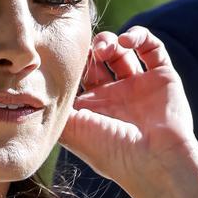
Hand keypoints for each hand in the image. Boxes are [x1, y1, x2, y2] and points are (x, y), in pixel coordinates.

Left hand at [59, 26, 195, 196]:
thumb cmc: (110, 150)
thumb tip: (34, 88)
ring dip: (111, 40)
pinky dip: (140, 36)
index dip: (72, 61)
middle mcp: (115, 96)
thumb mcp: (70, 130)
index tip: (66, 56)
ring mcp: (139, 86)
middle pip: (99, 59)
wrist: (153, 161)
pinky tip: (127, 41)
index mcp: (93, 109)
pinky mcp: (163, 77)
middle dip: (91, 49)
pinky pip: (152, 47)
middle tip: (90, 51)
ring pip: (123, 50)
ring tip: (105, 48)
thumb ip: (51, 108)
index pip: (78, 74)